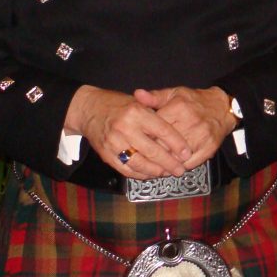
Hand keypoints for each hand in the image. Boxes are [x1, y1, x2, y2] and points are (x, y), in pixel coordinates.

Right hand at [65, 85, 191, 178]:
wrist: (89, 109)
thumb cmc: (118, 104)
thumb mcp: (138, 102)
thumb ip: (157, 114)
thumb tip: (178, 131)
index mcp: (136, 112)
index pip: (162, 130)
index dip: (177, 144)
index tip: (187, 153)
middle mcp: (125, 127)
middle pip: (152, 150)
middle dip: (169, 162)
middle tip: (180, 169)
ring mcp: (114, 142)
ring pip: (139, 163)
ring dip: (155, 171)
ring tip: (167, 173)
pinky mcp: (106, 154)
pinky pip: (126, 169)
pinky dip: (140, 174)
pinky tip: (150, 174)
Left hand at [134, 87, 236, 170]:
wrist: (223, 108)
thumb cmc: (196, 101)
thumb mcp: (175, 93)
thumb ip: (155, 97)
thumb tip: (138, 95)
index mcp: (179, 107)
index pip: (155, 128)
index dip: (144, 137)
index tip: (137, 142)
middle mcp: (190, 122)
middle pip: (164, 144)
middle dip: (152, 152)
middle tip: (142, 157)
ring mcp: (200, 136)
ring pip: (175, 156)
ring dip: (164, 163)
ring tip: (154, 165)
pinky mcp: (209, 148)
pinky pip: (190, 163)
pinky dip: (179, 166)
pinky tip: (171, 167)